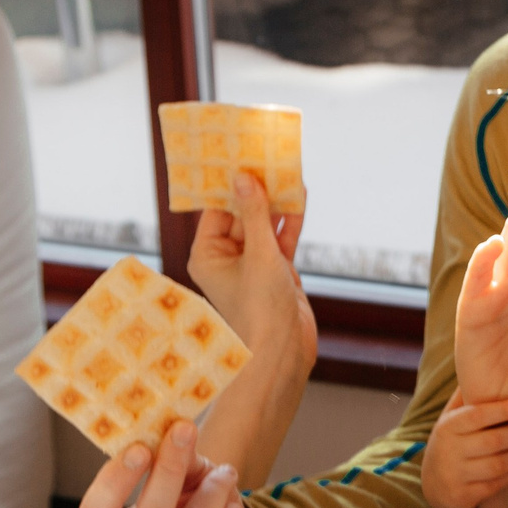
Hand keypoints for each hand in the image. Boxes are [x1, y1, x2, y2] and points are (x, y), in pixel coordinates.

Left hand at [188, 173, 315, 369]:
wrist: (284, 352)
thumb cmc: (261, 308)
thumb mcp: (259, 254)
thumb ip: (256, 214)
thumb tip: (244, 178)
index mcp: (207, 255)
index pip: (216, 209)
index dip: (228, 184)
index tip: (238, 155)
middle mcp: (227, 258)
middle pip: (242, 214)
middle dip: (257, 190)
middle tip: (268, 157)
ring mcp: (253, 264)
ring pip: (265, 224)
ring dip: (277, 202)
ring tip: (288, 170)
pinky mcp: (276, 271)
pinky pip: (281, 238)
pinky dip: (291, 220)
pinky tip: (300, 196)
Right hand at [424, 390, 507, 507]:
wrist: (435, 486)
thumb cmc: (453, 442)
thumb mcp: (452, 419)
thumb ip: (468, 396)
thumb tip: (487, 361)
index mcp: (448, 426)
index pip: (478, 415)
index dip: (505, 409)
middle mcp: (449, 451)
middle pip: (494, 441)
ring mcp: (456, 475)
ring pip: (498, 465)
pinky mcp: (464, 496)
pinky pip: (497, 484)